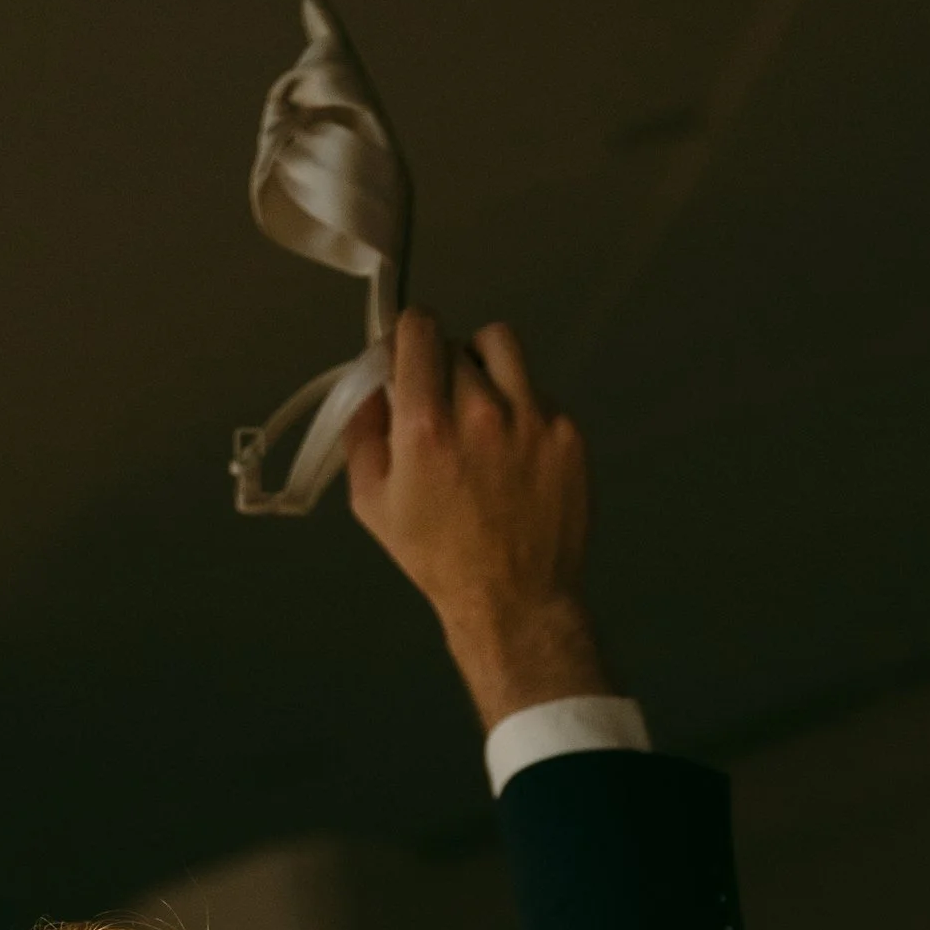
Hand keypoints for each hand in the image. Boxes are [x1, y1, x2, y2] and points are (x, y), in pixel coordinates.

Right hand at [343, 308, 606, 727]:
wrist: (513, 600)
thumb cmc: (439, 557)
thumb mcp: (373, 502)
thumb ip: (363, 430)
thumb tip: (371, 384)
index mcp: (426, 426)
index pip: (419, 328)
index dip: (409, 337)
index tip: (410, 355)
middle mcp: (481, 412)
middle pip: (457, 341)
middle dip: (443, 366)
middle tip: (443, 404)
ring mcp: (532, 419)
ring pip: (502, 348)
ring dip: (485, 366)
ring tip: (482, 407)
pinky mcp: (567, 433)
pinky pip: (537, 392)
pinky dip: (521, 409)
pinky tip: (515, 452)